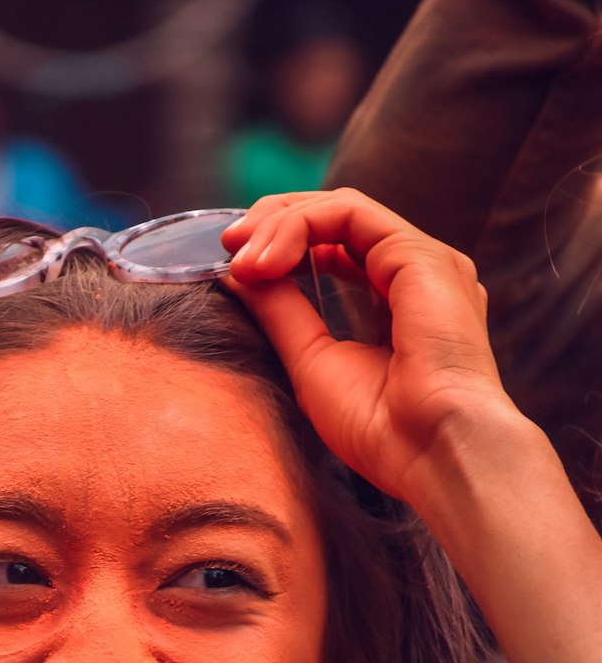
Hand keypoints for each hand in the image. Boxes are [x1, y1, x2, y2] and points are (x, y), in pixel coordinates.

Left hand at [221, 189, 515, 507]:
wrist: (432, 453)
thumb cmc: (381, 427)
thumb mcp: (312, 361)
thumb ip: (281, 312)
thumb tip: (239, 273)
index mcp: (396, 301)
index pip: (333, 245)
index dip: (279, 245)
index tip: (233, 268)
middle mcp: (414, 274)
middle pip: (335, 218)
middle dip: (274, 222)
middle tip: (229, 245)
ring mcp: (422, 261)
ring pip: (340, 209)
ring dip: (281, 224)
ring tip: (243, 257)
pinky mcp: (421, 255)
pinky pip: (350, 213)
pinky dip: (301, 225)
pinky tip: (269, 259)